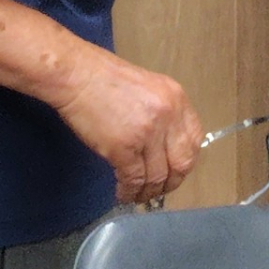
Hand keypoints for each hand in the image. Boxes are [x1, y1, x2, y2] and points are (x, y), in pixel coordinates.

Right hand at [51, 44, 202, 204]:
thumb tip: (163, 144)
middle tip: (157, 188)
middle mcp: (168, 116)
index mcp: (176, 97)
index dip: (185, 160)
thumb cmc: (102, 75)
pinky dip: (129, 190)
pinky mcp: (123, 148)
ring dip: (148, 191)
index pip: (194, 139)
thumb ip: (161, 112)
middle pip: (182, 163)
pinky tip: (123, 193)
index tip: (173, 169)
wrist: (74, 73)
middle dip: (171, 181)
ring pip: (157, 175)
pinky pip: (133, 178)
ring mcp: (147, 133)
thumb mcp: (146, 86)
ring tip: (136, 195)